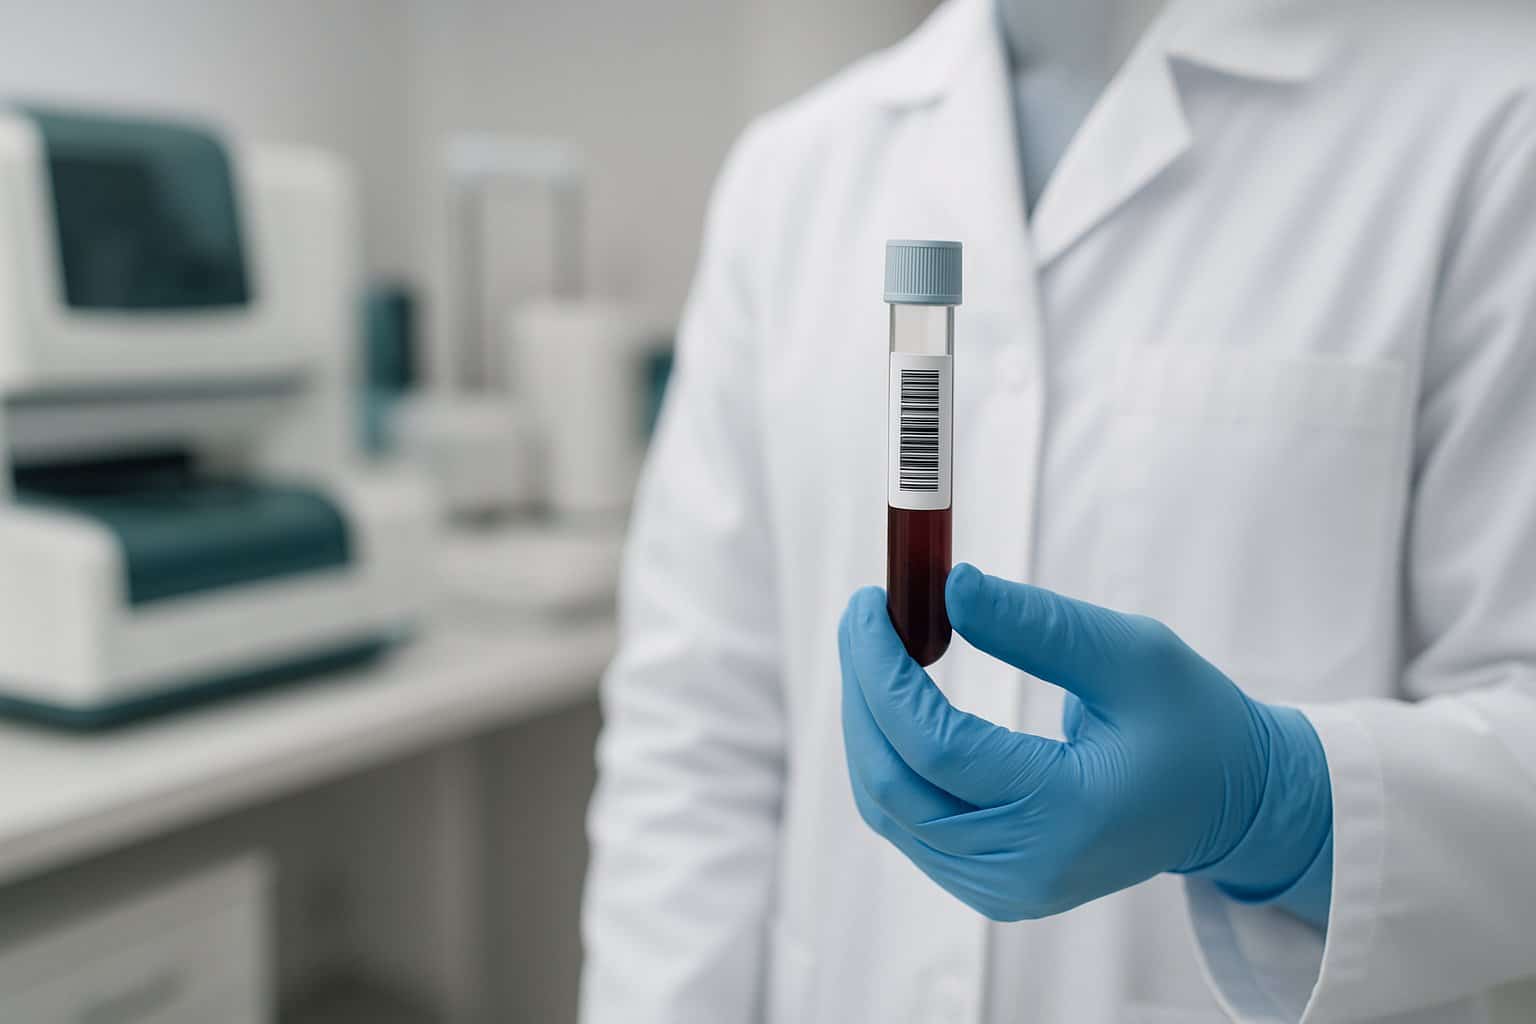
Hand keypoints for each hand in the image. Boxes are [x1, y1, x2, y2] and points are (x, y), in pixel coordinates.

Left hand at [838, 564, 1331, 923]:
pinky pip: (906, 822)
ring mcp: (1004, 890)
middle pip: (894, 783)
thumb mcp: (1130, 654)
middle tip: (862, 616)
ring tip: (875, 648)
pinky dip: (887, 755)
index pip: (937, 747)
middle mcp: (1026, 870)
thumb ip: (1038, 626)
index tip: (868, 604)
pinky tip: (894, 699)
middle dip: (861, 691)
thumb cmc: (1189, 720)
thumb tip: (950, 588)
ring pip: (887, 807)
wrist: (1225, 804)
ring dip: (866, 722)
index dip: (883, 672)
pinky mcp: (990, 886)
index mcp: (1070, 816)